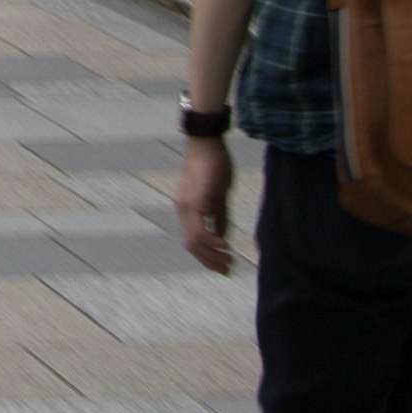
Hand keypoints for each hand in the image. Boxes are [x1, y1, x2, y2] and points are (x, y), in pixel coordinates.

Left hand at [175, 137, 235, 273]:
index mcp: (187, 208)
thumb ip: (218, 215)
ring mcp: (187, 205)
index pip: (192, 240)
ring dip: (211, 255)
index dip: (206, 256)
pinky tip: (224, 244)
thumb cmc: (213, 164)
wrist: (206, 142)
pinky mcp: (196, 200)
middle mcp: (183, 209)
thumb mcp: (218, 194)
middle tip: (227, 270)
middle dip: (209, 261)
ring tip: (229, 261)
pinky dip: (211, 241)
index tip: (222, 266)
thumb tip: (222, 234)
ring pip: (193, 241)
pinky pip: (199, 228)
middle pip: (191, 245)